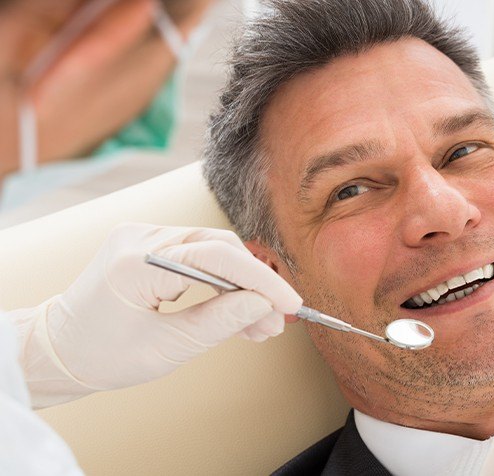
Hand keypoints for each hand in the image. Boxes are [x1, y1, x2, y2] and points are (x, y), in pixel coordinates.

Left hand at [12, 223, 301, 407]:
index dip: (261, 279)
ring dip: (241, 285)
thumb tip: (263, 305)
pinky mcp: (149, 246)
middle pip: (219, 248)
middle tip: (276, 320)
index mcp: (136, 262)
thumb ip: (218, 322)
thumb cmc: (102, 355)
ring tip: (261, 325)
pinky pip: (198, 257)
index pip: (216, 257)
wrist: (60, 350)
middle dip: (254, 284)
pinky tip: (237, 310)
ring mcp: (143, 237)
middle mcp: (140, 238)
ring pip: (213, 252)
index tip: (290, 303)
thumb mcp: (165, 349)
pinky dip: (221, 282)